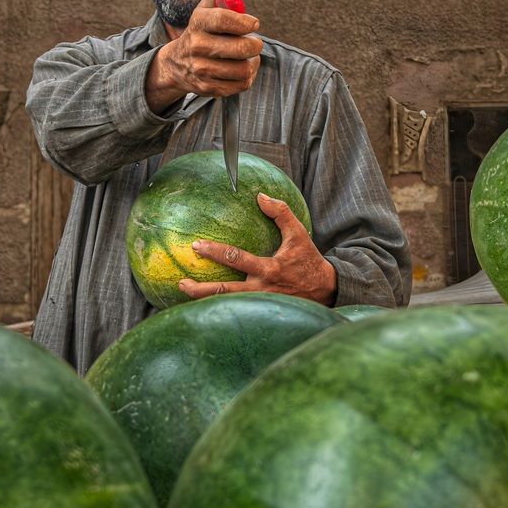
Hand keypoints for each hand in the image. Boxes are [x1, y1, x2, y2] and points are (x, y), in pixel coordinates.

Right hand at [145, 0, 262, 112]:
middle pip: (240, 48)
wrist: (176, 64)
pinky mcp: (208, 87)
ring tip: (250, 57)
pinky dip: (248, 77)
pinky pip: (241, 85)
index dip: (245, 21)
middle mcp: (197, 46)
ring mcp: (202, 69)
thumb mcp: (203, 12)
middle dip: (255, 44)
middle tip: (255, 42)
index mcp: (198, 23)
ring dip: (253, 62)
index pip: (224, 19)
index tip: (254, 24)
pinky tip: (244, 69)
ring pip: (244, 69)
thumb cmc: (199, 33)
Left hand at [179, 193, 337, 305]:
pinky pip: (235, 310)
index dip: (214, 252)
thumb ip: (280, 213)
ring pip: (227, 304)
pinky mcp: (260, 312)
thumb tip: (260, 196)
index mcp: (268, 269)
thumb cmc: (308, 262)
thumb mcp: (299, 234)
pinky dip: (218, 307)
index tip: (196, 246)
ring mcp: (259, 304)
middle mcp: (260, 289)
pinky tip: (203, 303)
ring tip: (185, 292)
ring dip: (204, 301)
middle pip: (224, 291)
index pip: (236, 259)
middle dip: (200, 288)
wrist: (326, 291)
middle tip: (182, 281)